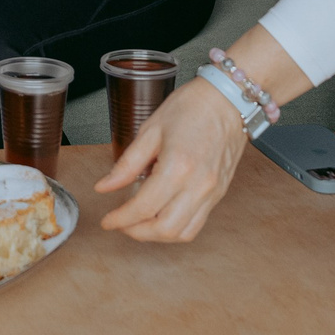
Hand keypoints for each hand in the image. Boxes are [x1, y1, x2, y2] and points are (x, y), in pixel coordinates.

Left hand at [98, 78, 245, 241]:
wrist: (229, 99)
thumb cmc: (193, 107)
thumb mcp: (151, 130)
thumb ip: (127, 163)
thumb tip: (105, 186)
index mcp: (178, 167)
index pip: (143, 207)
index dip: (120, 219)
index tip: (108, 220)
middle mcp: (198, 185)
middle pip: (164, 229)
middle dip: (137, 232)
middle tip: (121, 223)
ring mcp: (212, 192)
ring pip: (182, 233)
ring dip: (157, 235)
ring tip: (139, 223)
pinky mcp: (220, 194)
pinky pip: (197, 224)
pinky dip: (176, 228)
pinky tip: (162, 216)